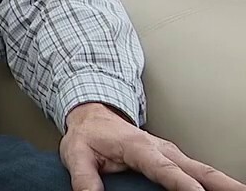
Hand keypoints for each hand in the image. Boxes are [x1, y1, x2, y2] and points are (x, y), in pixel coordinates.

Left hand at [60, 103, 245, 190]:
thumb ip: (84, 177)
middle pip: (198, 169)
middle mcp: (162, 149)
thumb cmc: (88, 135)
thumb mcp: (76, 154)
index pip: (164, 169)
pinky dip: (215, 183)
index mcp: (138, 147)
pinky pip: (199, 172)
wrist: (93, 115)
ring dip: (223, 184)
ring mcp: (172, 154)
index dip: (182, 183)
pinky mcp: (175, 160)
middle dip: (221, 184)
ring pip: (205, 170)